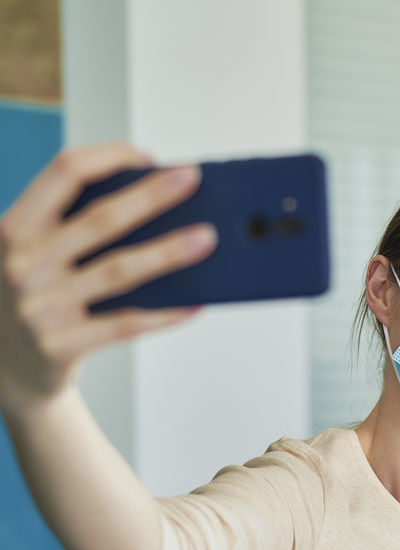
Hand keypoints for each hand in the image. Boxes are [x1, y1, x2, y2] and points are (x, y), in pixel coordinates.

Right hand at [0, 143, 214, 412]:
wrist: (4, 373)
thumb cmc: (34, 299)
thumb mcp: (33, 256)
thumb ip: (73, 230)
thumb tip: (159, 206)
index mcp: (12, 229)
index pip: (62, 173)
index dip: (108, 157)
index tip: (149, 156)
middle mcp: (20, 264)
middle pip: (99, 220)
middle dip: (151, 196)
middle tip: (194, 178)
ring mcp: (38, 307)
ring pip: (119, 271)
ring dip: (169, 252)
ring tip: (209, 237)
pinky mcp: (61, 346)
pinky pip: (126, 324)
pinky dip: (166, 313)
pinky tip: (197, 302)